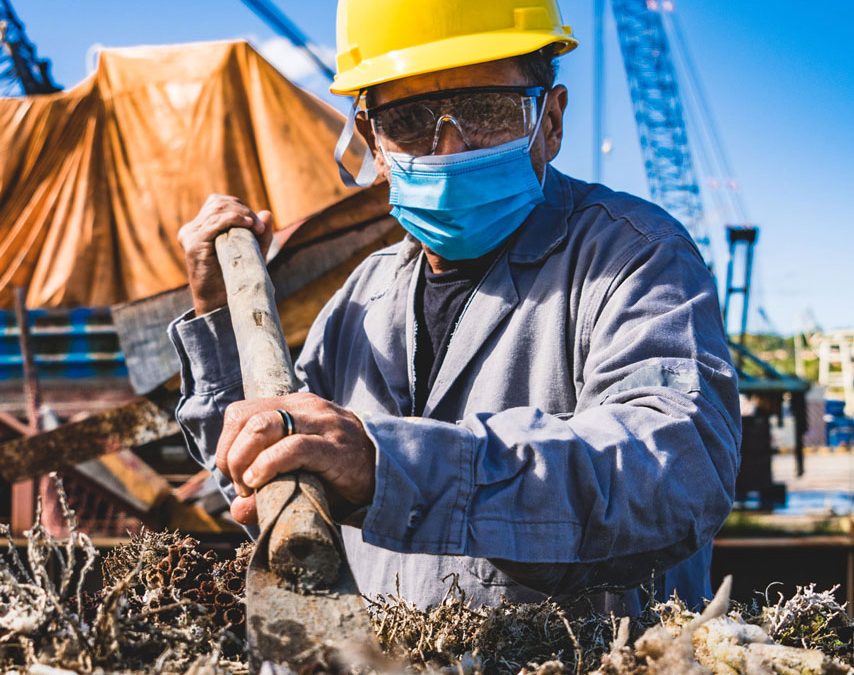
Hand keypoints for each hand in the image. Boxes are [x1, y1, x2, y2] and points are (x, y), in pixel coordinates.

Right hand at [177, 194, 273, 315]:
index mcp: (201, 228)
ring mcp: (190, 235)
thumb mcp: (252, 252)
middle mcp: (192, 229)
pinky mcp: (194, 243)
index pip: (219, 203)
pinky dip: (234, 219)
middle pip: (218, 203)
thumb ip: (261, 234)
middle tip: (259, 227)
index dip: (240, 208)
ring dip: (242, 214)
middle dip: (243, 210)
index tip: (258, 224)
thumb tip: (267, 213)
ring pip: (218, 209)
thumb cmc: (235, 278)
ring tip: (257, 228)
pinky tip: (248, 225)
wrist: (219, 302)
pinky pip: (215, 223)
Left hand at [216, 393, 375, 525]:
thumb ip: (266, 487)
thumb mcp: (298, 472)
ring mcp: (322, 424)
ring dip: (244, 460)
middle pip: (245, 418)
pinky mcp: (336, 448)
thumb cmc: (338, 474)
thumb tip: (236, 510)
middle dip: (231, 455)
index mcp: (293, 407)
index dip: (227, 446)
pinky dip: (268, 464)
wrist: (388, 474)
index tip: (236, 477)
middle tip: (242, 485)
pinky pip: (294, 447)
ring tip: (251, 486)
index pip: (240, 413)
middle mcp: (306, 408)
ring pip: (263, 426)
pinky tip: (261, 481)